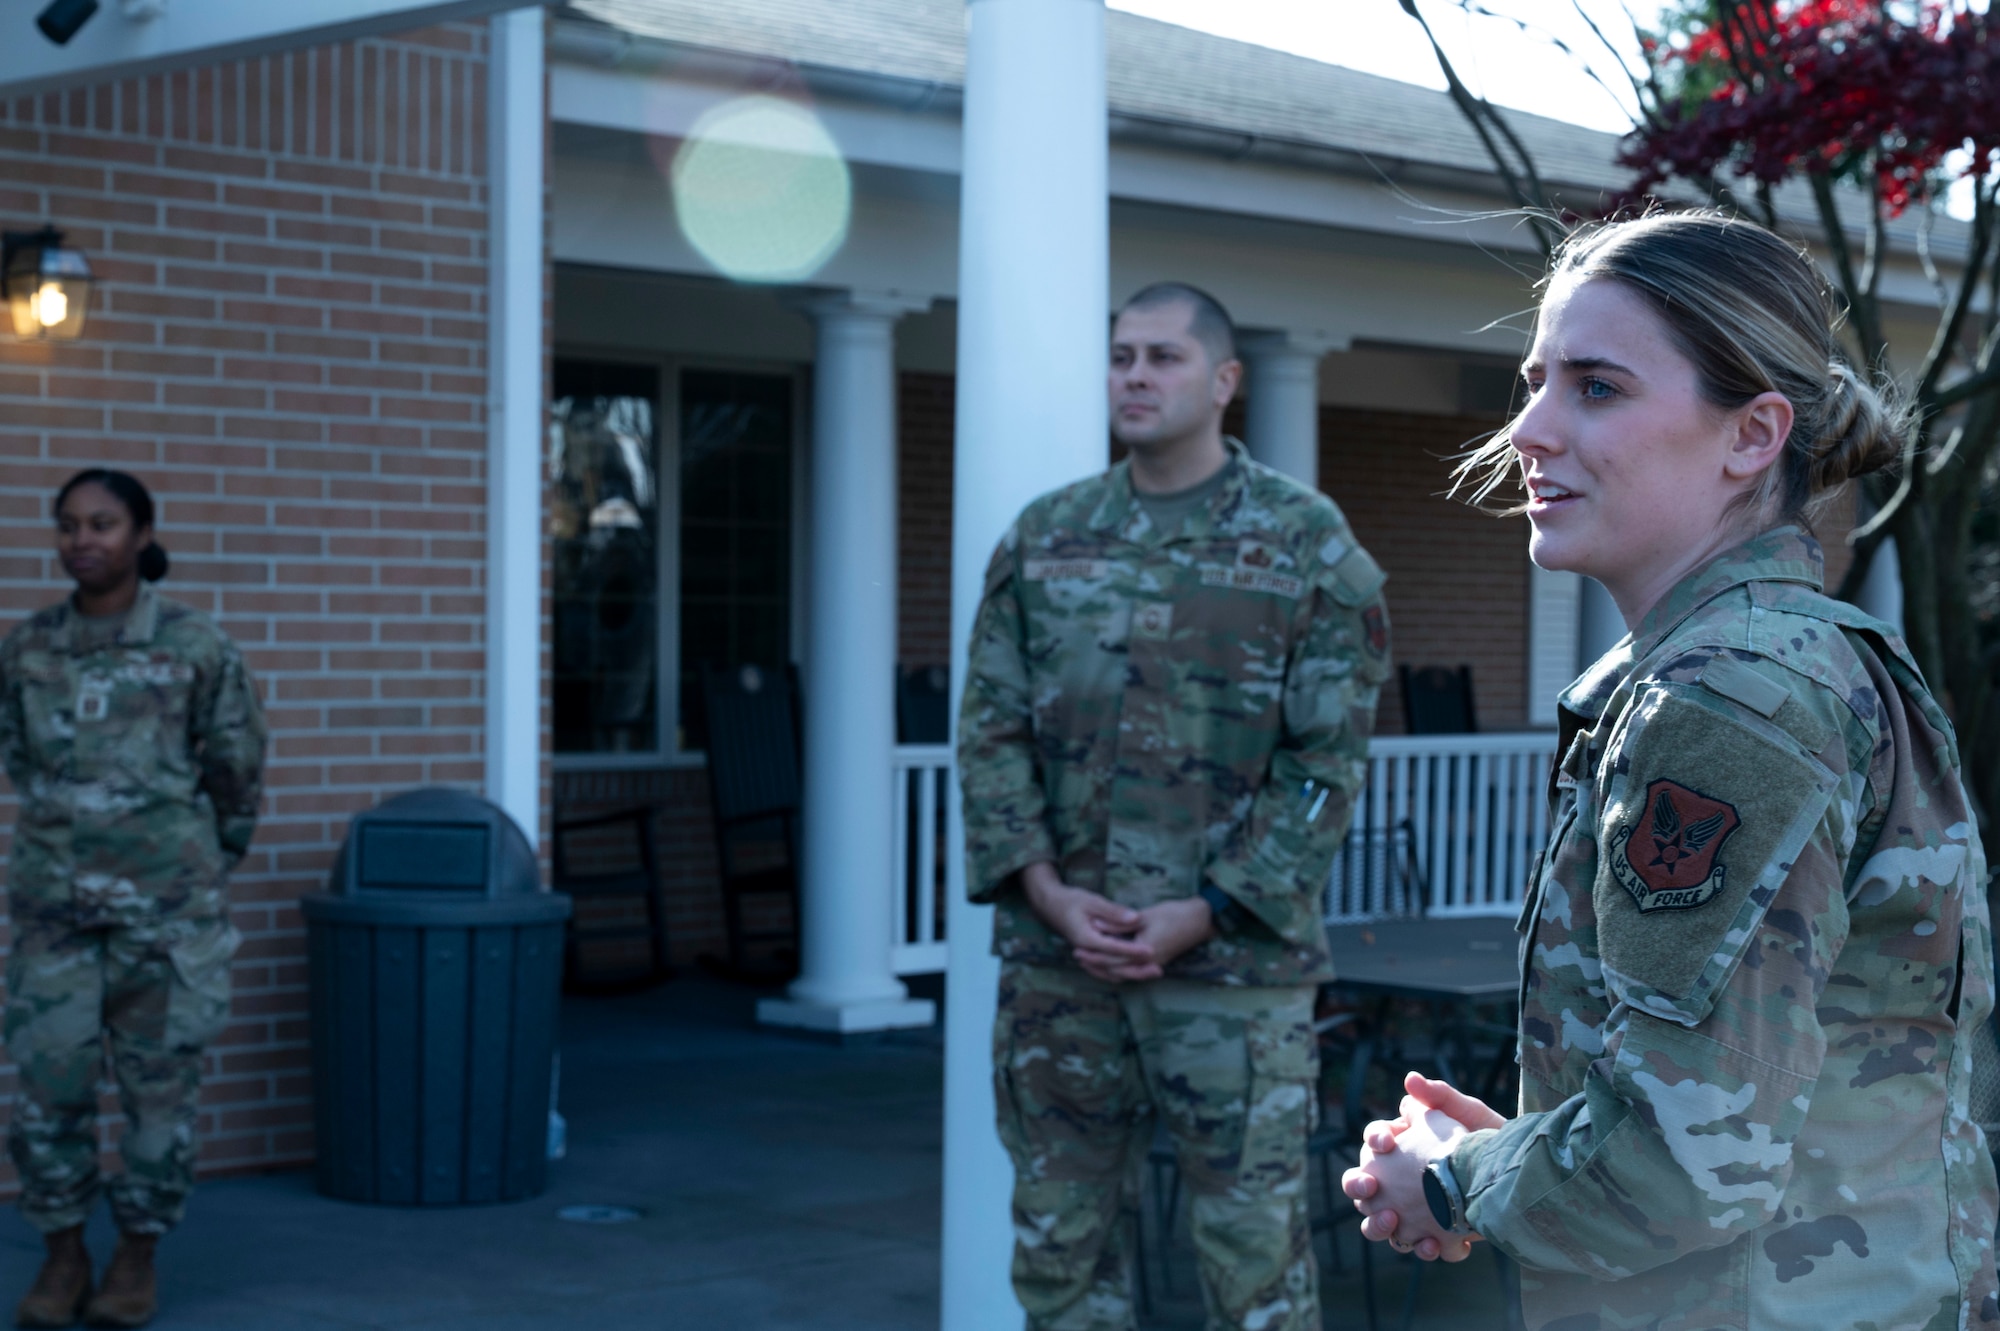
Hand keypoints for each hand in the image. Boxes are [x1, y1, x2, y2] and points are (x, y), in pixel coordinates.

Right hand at [1018, 864, 1154, 979]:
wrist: (1051, 905)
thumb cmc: (1071, 900)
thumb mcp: (1092, 901)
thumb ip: (1114, 912)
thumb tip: (1136, 918)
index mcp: (1086, 938)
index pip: (1114, 948)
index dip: (1134, 950)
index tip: (1152, 950)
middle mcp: (1086, 951)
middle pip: (1114, 967)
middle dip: (1137, 969)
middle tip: (1159, 970)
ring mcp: (1087, 955)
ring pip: (1111, 972)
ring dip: (1132, 973)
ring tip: (1153, 973)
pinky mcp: (1090, 954)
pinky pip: (1106, 969)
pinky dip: (1121, 971)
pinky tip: (1137, 970)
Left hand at [1075, 897, 1216, 982]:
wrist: (1200, 920)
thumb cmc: (1174, 915)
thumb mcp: (1144, 916)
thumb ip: (1118, 923)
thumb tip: (1096, 925)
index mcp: (1144, 953)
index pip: (1112, 959)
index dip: (1093, 956)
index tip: (1077, 950)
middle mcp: (1148, 964)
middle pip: (1116, 971)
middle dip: (1095, 965)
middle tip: (1078, 957)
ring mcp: (1153, 965)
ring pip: (1124, 975)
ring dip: (1106, 970)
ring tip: (1089, 962)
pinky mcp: (1157, 962)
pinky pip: (1133, 972)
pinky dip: (1119, 969)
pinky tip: (1110, 963)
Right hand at [1342, 1072, 1499, 1261]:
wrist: (1520, 1175)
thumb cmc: (1490, 1138)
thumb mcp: (1468, 1112)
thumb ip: (1439, 1096)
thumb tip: (1410, 1078)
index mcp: (1403, 1146)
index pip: (1374, 1141)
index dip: (1374, 1139)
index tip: (1388, 1143)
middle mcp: (1399, 1180)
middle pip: (1361, 1185)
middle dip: (1358, 1184)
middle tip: (1371, 1186)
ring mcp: (1412, 1210)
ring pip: (1378, 1223)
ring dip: (1378, 1224)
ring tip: (1393, 1220)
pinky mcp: (1434, 1234)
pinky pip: (1416, 1246)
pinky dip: (1421, 1248)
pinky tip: (1434, 1244)